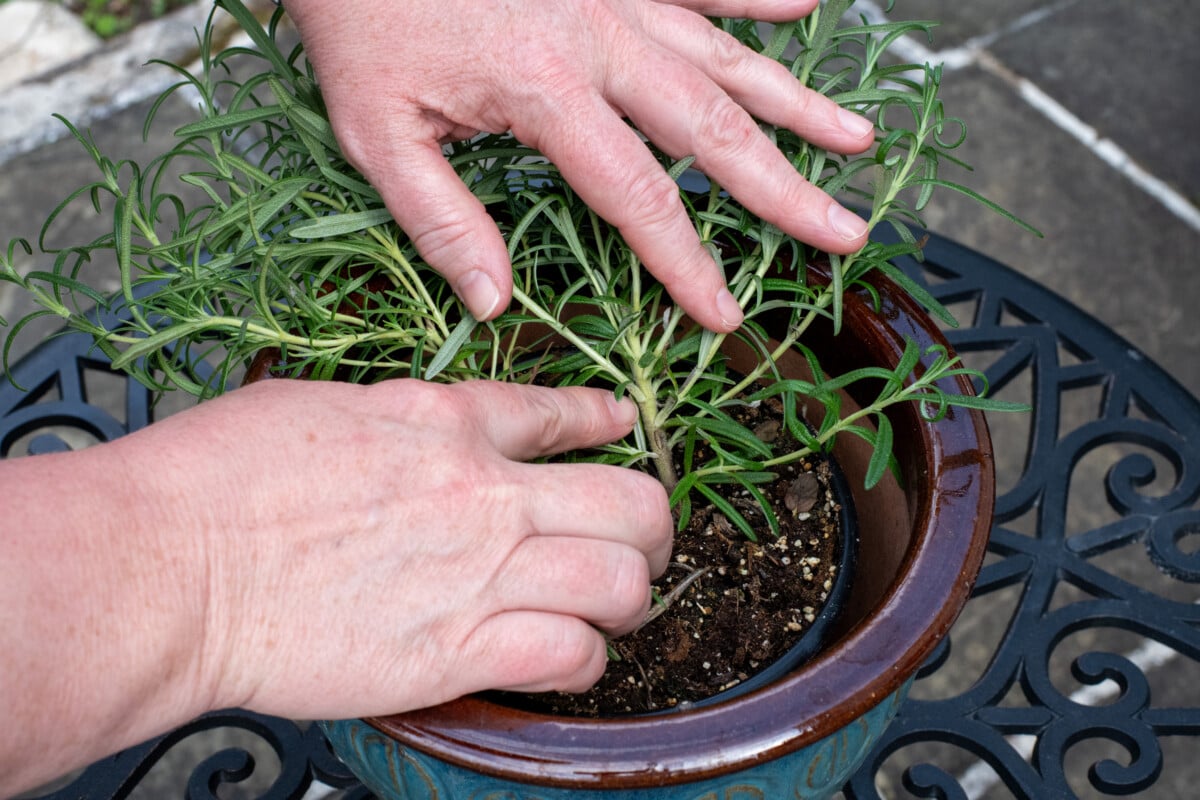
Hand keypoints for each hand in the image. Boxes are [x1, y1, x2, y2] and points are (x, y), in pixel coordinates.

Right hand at [0, 379, 670, 791]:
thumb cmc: (215, 480)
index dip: (610, 423)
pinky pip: (571, 656)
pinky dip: (583, 661)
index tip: (625, 430)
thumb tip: (424, 431)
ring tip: (611, 607)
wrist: (168, 564)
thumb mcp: (320, 406)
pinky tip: (565, 659)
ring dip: (629, 597)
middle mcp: (484, 492)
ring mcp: (480, 572)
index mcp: (447, 421)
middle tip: (641, 542)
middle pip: (632, 502)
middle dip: (653, 526)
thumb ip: (397, 417)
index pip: (561, 414)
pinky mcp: (458, 653)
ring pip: (623, 581)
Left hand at [285, 0, 873, 331]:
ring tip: (858, 141)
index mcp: (546, 91)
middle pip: (715, 127)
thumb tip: (493, 303)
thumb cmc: (361, 22)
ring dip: (797, 101)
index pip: (638, 197)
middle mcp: (601, 38)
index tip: (725, 314)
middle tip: (844, 233)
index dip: (686, 264)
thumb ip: (440, 220)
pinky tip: (807, 4)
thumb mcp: (377, 132)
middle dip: (786, 190)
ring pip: (727, 55)